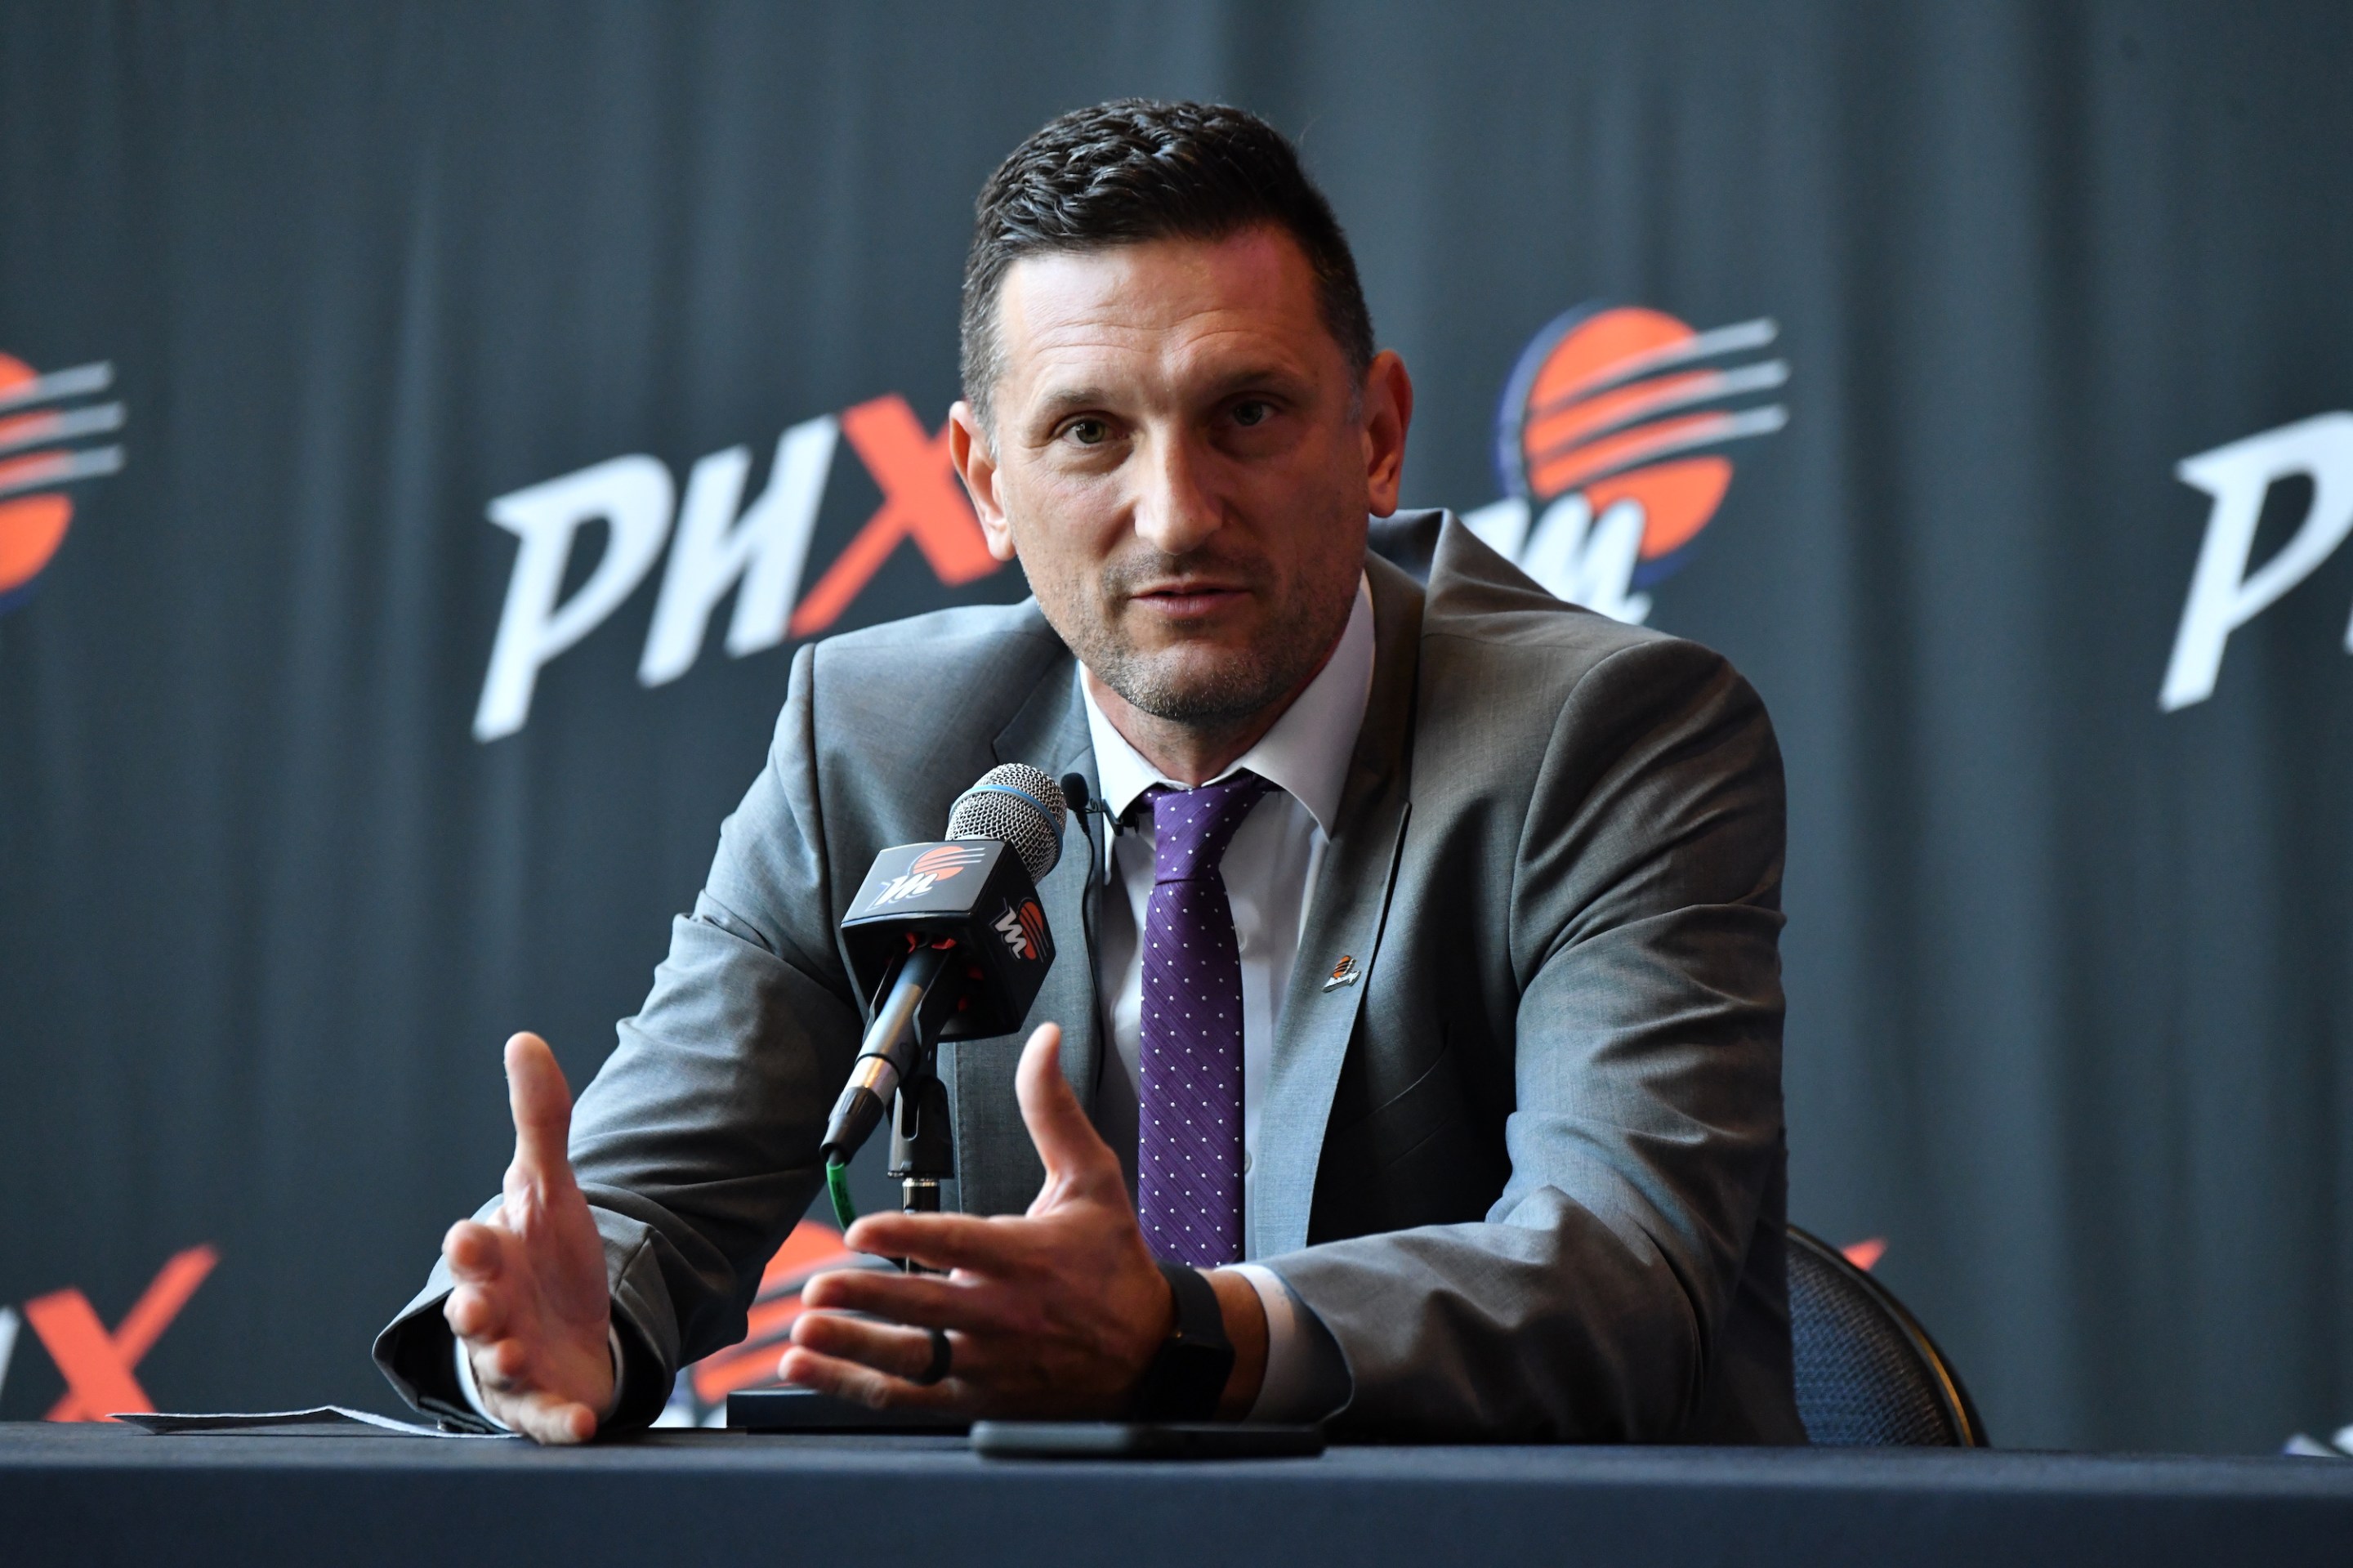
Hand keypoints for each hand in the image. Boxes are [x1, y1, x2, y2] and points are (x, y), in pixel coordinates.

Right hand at [440, 1033, 615, 1443]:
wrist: (567, 1325)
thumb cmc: (545, 1256)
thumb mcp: (551, 1187)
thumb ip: (540, 1119)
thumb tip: (525, 1039)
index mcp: (492, 1260)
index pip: (472, 1249)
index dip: (471, 1244)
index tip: (471, 1233)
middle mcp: (492, 1313)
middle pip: (473, 1312)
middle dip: (474, 1308)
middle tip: (480, 1305)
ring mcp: (512, 1361)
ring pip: (498, 1366)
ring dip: (505, 1362)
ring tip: (517, 1353)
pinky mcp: (543, 1401)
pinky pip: (544, 1417)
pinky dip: (557, 1422)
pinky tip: (579, 1424)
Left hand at [779, 1023, 1267, 1416]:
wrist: (1150, 1352)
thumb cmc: (1114, 1261)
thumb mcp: (1093, 1177)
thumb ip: (1054, 1109)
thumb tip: (1043, 1043)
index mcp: (1027, 1255)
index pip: (960, 1243)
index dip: (908, 1238)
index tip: (862, 1231)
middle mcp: (1004, 1313)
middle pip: (924, 1306)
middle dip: (865, 1299)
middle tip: (816, 1288)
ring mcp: (989, 1362)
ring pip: (910, 1359)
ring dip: (852, 1348)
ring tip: (802, 1334)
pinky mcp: (978, 1398)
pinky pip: (909, 1397)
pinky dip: (855, 1387)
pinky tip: (810, 1370)